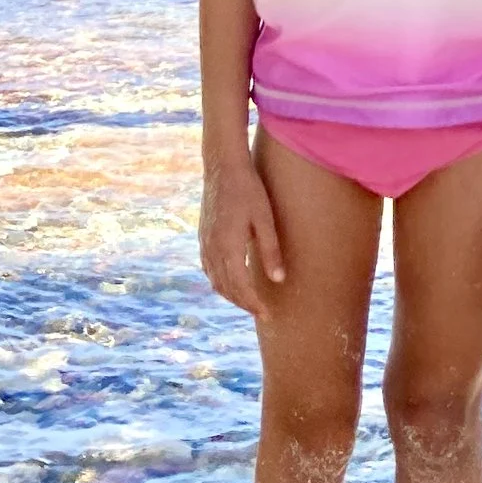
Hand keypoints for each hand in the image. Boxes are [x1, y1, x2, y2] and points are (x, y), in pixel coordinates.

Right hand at [199, 150, 284, 317]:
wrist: (222, 167)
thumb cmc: (248, 190)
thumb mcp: (264, 219)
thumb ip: (270, 250)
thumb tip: (278, 280)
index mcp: (228, 247)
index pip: (240, 287)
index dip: (253, 304)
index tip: (267, 315)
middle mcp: (212, 249)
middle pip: (226, 288)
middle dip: (243, 303)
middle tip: (261, 312)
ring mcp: (204, 243)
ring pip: (215, 280)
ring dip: (231, 294)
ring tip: (248, 300)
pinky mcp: (203, 236)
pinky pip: (209, 268)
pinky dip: (220, 281)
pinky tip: (231, 280)